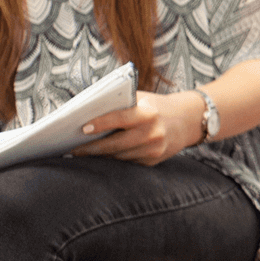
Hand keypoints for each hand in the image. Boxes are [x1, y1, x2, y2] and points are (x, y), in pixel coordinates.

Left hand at [69, 91, 203, 165]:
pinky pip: (127, 161)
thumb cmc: (156, 107)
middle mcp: (153, 133)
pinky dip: (114, 158)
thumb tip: (86, 114)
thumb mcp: (142, 99)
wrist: (186, 120)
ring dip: (99, 155)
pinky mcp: (153, 161)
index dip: (100, 123)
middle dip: (91, 148)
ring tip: (82, 153)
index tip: (82, 128)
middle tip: (72, 150)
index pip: (120, 119)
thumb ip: (120, 105)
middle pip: (114, 144)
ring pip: (118, 156)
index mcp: (149, 114)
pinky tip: (102, 156)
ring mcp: (154, 149)